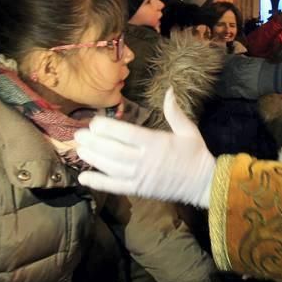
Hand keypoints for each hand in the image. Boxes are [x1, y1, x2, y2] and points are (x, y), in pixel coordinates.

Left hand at [77, 88, 215, 207]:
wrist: (203, 183)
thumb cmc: (195, 154)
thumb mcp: (189, 130)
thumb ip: (175, 112)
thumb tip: (169, 90)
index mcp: (157, 142)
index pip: (127, 134)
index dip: (108, 128)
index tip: (94, 122)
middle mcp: (145, 160)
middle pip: (114, 150)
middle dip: (94, 142)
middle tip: (79, 135)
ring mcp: (140, 177)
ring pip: (111, 167)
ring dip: (93, 159)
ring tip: (80, 150)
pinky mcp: (139, 190)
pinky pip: (114, 186)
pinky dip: (98, 183)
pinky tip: (84, 178)